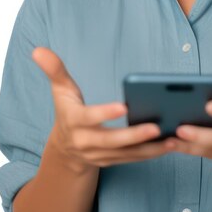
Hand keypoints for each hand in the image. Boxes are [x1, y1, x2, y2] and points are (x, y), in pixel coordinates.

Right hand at [32, 46, 170, 173]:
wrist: (65, 149)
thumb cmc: (67, 111)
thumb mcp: (60, 90)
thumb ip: (54, 70)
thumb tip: (38, 49)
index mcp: (74, 121)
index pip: (89, 118)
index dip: (105, 113)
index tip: (125, 106)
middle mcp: (86, 142)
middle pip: (112, 141)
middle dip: (134, 135)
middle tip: (157, 125)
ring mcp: (100, 155)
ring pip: (127, 154)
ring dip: (151, 148)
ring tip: (173, 137)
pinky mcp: (114, 161)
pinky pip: (135, 159)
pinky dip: (153, 153)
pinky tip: (171, 144)